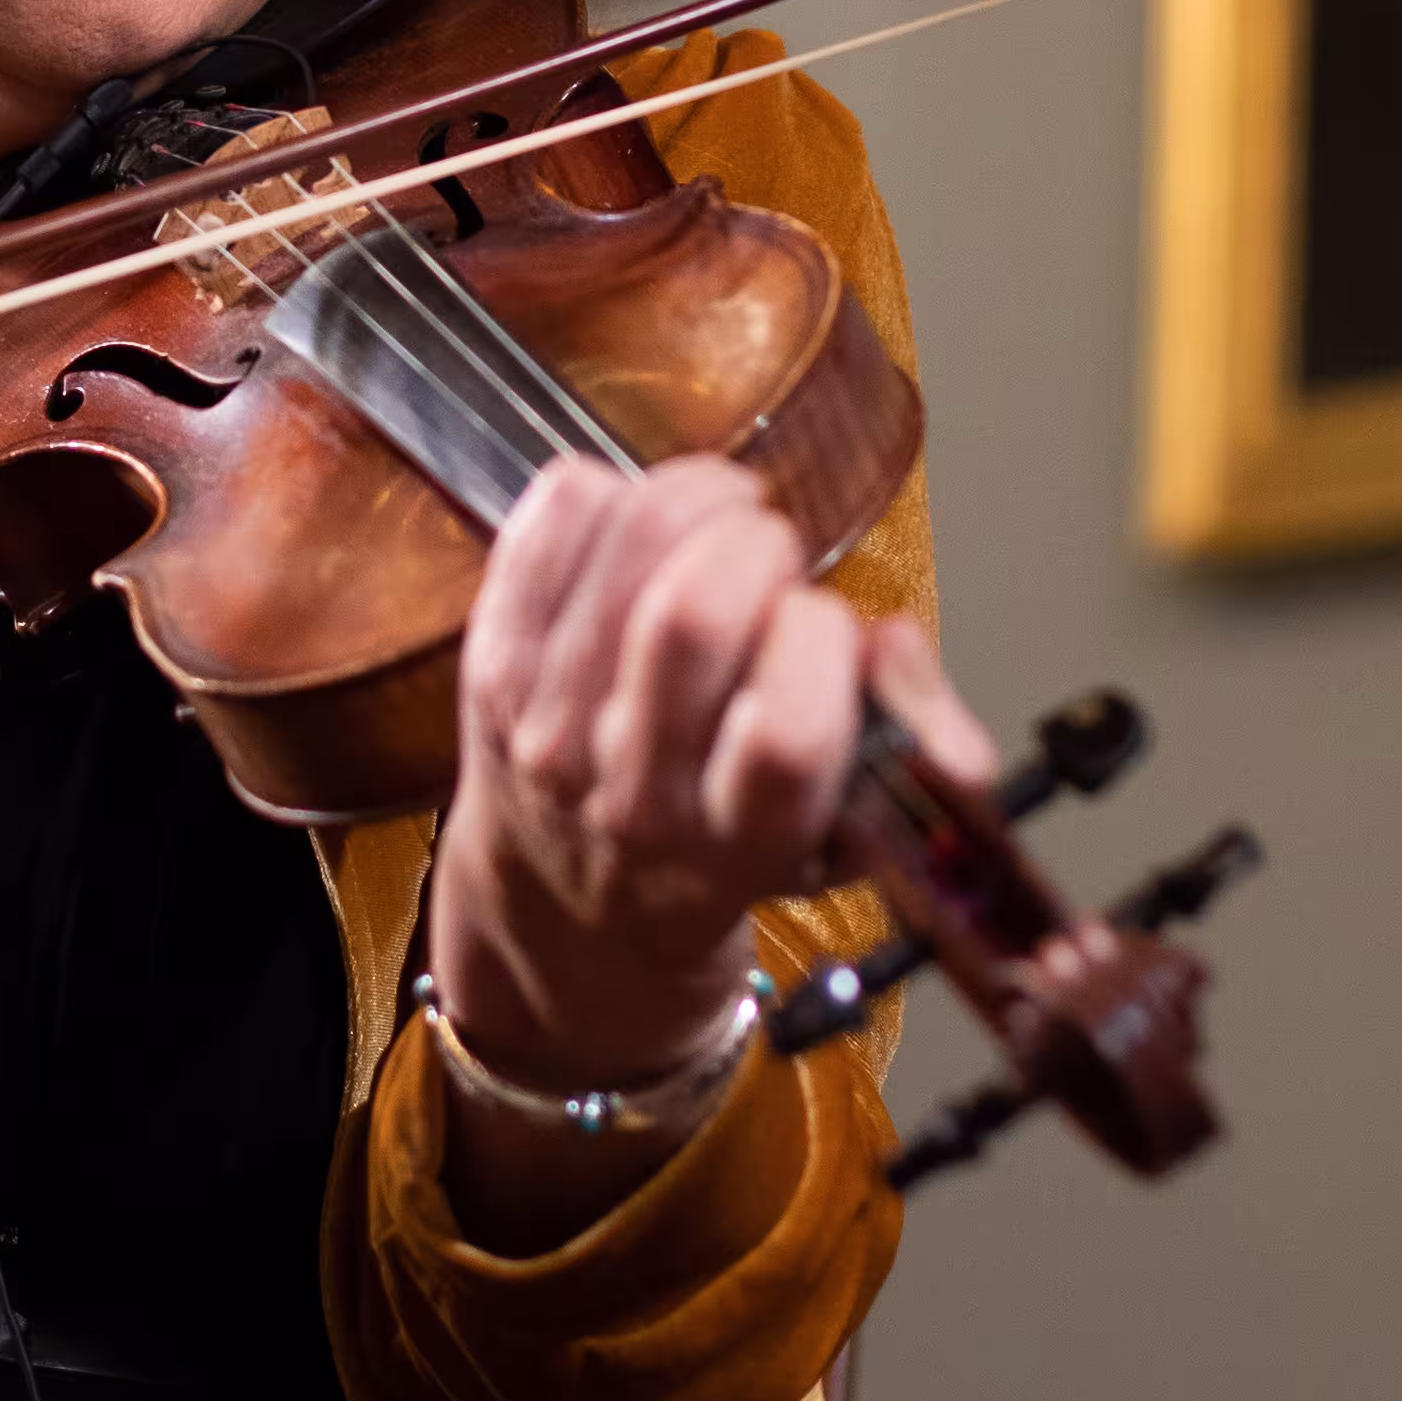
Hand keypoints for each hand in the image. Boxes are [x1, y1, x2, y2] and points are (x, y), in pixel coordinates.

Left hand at [427, 455, 991, 1111]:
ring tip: (724, 519)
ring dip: (699, 496)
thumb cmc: (725, 850)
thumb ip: (909, 745)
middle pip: (690, 617)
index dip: (823, 642)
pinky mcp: (492, 658)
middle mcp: (632, 788)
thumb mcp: (844, 836)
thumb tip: (908, 665)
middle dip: (758, 546)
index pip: (784, 732)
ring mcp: (548, 721)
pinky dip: (614, 490)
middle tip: (772, 558)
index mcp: (736, 840)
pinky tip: (642, 527)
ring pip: (626, 544)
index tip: (826, 630)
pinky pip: (553, 516)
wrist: (569, 910)